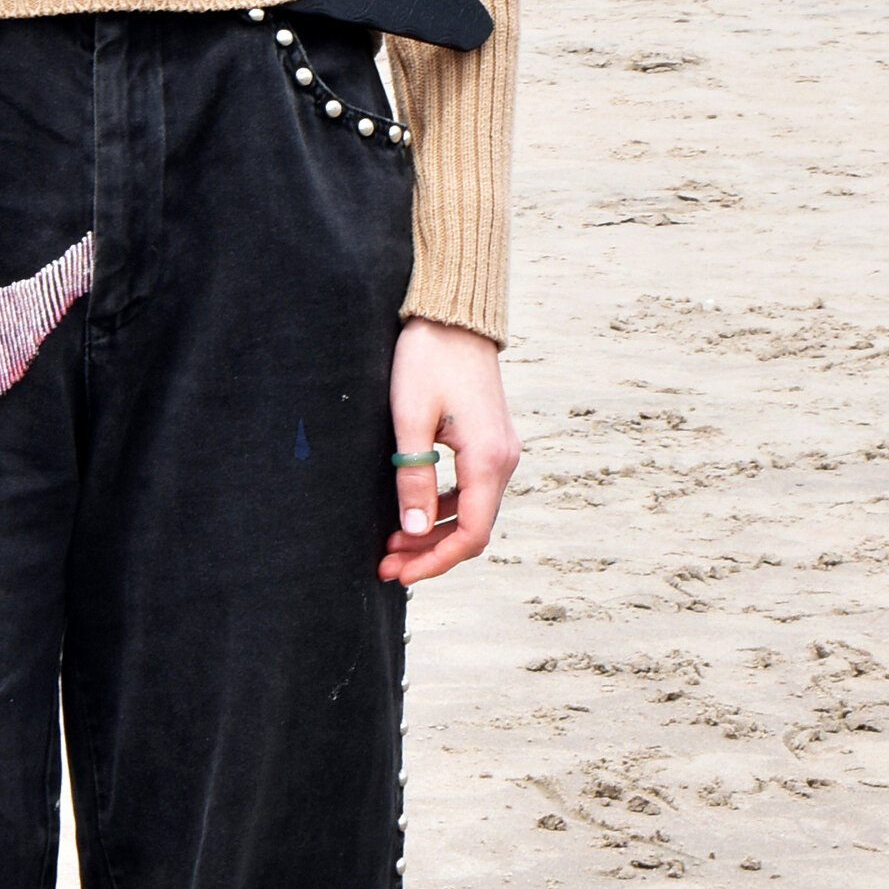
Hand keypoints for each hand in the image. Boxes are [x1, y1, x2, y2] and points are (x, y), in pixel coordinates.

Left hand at [380, 319, 518, 587]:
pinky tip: (410, 512)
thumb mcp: (410, 418)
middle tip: (385, 566)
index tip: (400, 574)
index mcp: (488, 459)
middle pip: (472, 529)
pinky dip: (441, 508)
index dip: (435, 562)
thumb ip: (413, 476)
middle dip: (428, 553)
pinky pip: (470, 490)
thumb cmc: (428, 358)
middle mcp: (502, 460)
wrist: (453, 315)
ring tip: (390, 544)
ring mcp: (499, 451)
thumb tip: (412, 530)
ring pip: (470, 512)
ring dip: (432, 533)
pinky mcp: (488, 442)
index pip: (470, 534)